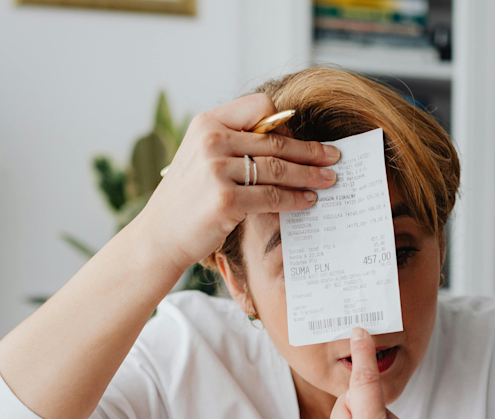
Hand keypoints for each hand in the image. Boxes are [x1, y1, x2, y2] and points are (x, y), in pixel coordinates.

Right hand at [133, 93, 339, 278]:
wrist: (160, 235)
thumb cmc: (188, 198)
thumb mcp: (202, 157)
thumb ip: (234, 143)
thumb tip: (286, 141)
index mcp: (207, 123)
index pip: (259, 106)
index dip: (285, 124)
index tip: (301, 140)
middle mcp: (211, 141)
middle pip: (275, 140)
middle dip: (310, 151)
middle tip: (334, 158)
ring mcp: (216, 171)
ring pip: (278, 169)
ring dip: (309, 175)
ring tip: (328, 180)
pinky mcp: (225, 201)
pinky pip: (272, 197)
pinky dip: (295, 198)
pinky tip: (308, 200)